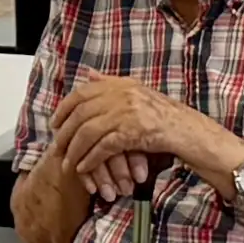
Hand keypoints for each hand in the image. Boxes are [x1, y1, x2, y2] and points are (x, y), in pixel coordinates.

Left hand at [53, 76, 242, 201]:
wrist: (189, 131)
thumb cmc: (164, 115)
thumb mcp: (136, 92)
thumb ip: (110, 83)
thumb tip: (87, 74)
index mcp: (121, 84)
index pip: (82, 93)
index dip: (64, 108)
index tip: (55, 122)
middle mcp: (122, 95)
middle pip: (81, 113)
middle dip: (65, 132)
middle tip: (56, 145)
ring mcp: (127, 114)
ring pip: (88, 132)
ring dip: (74, 149)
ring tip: (68, 162)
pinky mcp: (133, 134)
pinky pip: (103, 147)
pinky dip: (91, 159)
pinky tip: (84, 168)